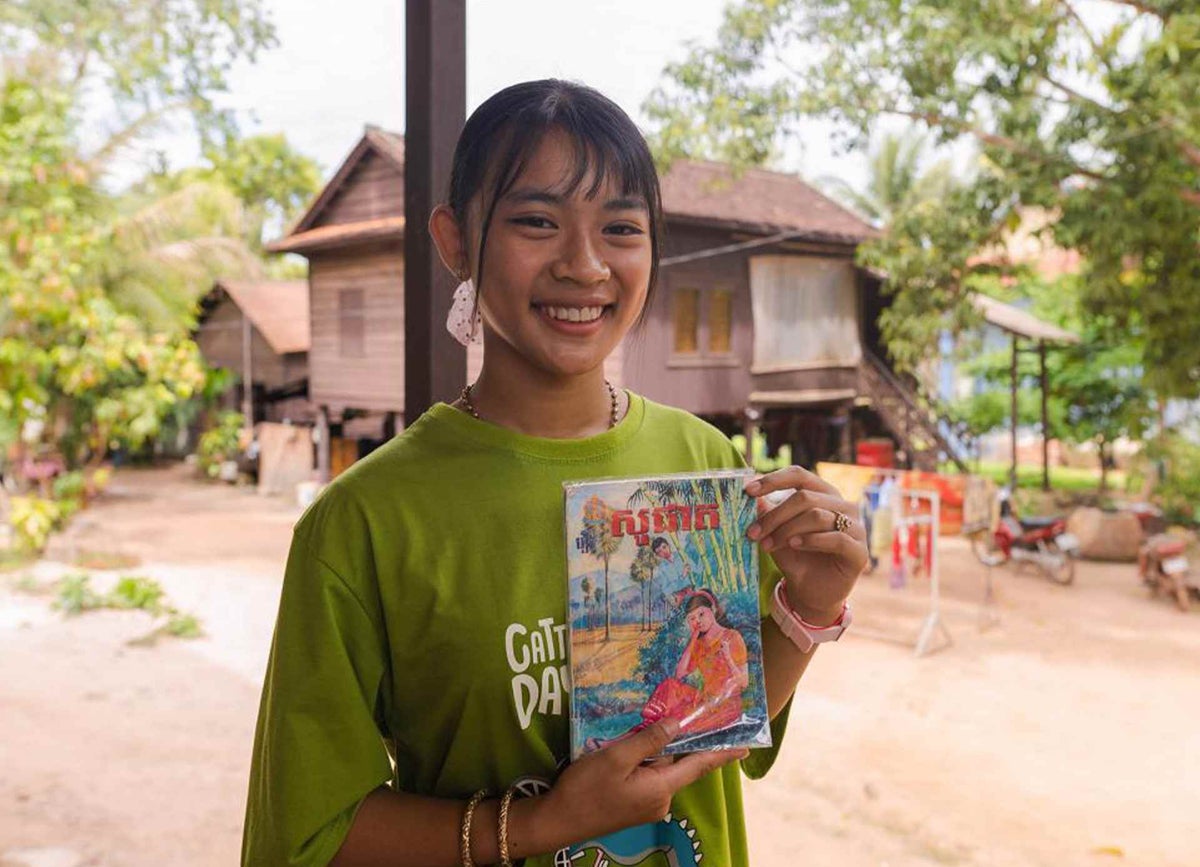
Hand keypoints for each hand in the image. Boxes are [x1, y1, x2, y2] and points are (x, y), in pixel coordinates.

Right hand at [539, 720, 745, 844]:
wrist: (558, 821)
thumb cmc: (585, 789)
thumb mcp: (616, 757)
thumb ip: (649, 740)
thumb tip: (677, 724)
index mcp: (661, 788)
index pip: (699, 766)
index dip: (722, 754)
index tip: (745, 746)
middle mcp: (660, 799)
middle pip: (675, 762)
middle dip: (673, 741)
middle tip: (672, 715)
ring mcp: (647, 805)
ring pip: (658, 768)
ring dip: (651, 750)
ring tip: (636, 732)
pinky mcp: (634, 806)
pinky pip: (647, 777)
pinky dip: (641, 761)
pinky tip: (625, 750)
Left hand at [745, 466, 868, 624]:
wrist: (811, 594)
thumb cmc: (795, 557)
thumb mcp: (775, 532)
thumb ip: (766, 511)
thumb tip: (748, 490)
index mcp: (823, 494)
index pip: (799, 475)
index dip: (773, 480)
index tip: (748, 491)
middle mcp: (843, 506)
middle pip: (805, 497)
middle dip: (775, 516)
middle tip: (753, 533)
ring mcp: (856, 527)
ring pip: (818, 516)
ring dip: (787, 530)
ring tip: (767, 545)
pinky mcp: (859, 552)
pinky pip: (836, 538)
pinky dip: (811, 540)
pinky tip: (794, 545)